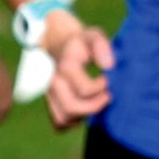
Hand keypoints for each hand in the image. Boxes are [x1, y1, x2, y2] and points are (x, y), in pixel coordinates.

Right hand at [42, 12, 112, 129]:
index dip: (101, 89)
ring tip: (95, 103)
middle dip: (94, 106)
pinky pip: (59, 122)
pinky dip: (73, 121)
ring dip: (83, 115)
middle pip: (71, 107)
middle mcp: (54, 82)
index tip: (108, 80)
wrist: (59, 45)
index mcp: (65, 66)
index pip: (84, 89)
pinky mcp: (50, 103)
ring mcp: (49, 94)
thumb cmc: (81, 43)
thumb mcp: (93, 35)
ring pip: (64, 118)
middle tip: (106, 96)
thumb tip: (109, 66)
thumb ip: (102, 46)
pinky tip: (84, 110)